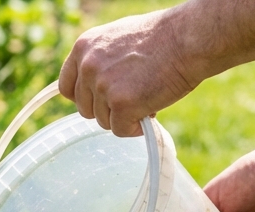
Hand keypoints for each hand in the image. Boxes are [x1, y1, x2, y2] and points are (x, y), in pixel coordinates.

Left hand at [58, 10, 201, 136]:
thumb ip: (99, 60)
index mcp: (84, 48)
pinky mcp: (122, 105)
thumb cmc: (162, 38)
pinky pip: (121, 130)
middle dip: (107, 109)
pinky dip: (135, 127)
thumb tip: (91, 84)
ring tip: (147, 96)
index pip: (66, 87)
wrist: (188, 39)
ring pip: (103, 121)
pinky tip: (150, 110)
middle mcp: (88, 67)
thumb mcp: (118, 39)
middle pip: (85, 109)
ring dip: (124, 116)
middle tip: (133, 98)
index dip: (84, 98)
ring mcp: (103, 86)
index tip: (99, 101)